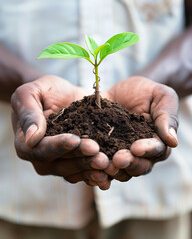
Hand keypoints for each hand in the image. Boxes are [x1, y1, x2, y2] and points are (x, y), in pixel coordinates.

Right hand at [11, 75, 110, 189]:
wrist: (64, 95)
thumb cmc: (45, 91)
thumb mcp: (31, 93)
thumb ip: (29, 114)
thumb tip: (31, 139)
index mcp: (27, 144)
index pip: (42, 149)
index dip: (59, 146)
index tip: (75, 139)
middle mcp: (42, 159)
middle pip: (60, 164)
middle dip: (79, 158)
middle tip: (97, 151)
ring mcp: (60, 163)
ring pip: (74, 171)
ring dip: (90, 167)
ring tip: (106, 162)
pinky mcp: (76, 162)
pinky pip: (85, 172)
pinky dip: (96, 173)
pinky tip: (109, 172)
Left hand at [102, 76, 178, 181]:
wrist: (122, 90)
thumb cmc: (146, 91)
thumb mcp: (161, 96)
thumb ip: (167, 116)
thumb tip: (173, 141)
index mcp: (156, 141)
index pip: (156, 150)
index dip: (147, 150)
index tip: (136, 148)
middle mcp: (140, 152)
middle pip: (138, 165)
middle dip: (129, 163)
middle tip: (119, 159)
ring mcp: (120, 153)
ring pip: (120, 169)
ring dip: (112, 170)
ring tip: (103, 163)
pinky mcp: (104, 151)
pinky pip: (101, 164)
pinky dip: (97, 169)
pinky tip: (90, 167)